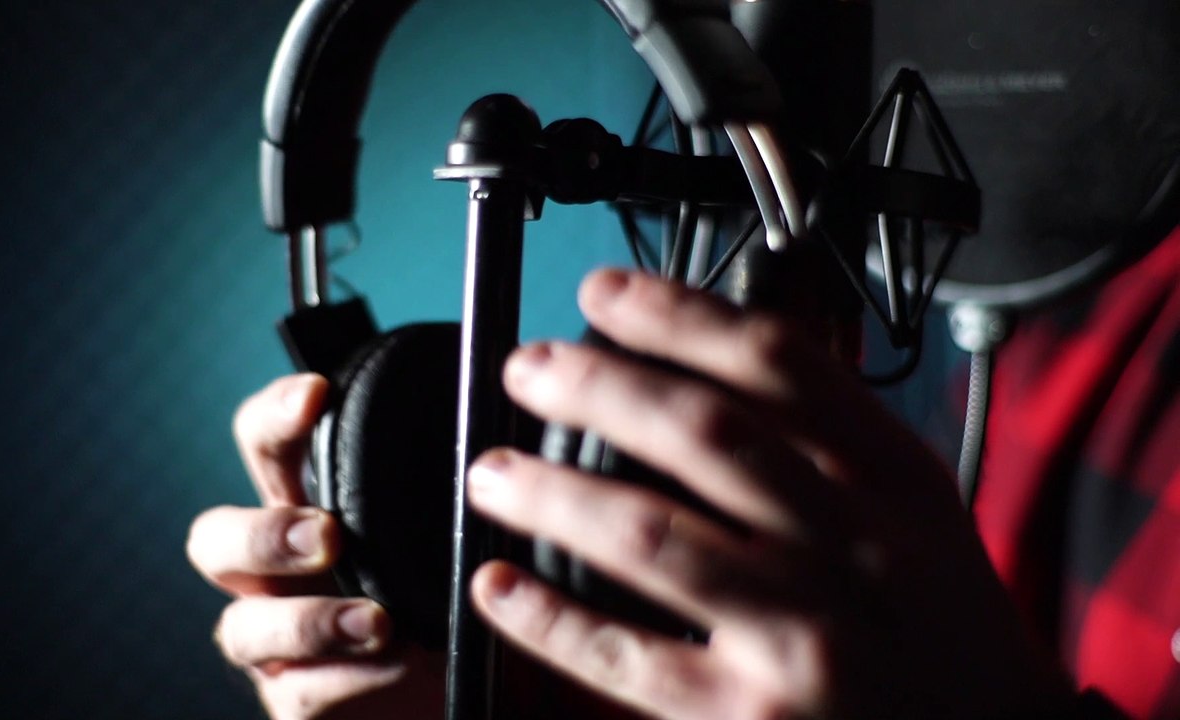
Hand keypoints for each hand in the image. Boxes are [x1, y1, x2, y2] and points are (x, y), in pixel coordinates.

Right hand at [186, 375, 444, 719]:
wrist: (478, 682)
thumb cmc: (460, 590)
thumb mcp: (457, 530)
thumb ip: (449, 487)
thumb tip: (490, 434)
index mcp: (308, 507)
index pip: (264, 446)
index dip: (275, 416)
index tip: (316, 394)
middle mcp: (278, 572)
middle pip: (214, 539)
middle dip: (264, 533)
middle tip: (328, 535)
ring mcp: (280, 641)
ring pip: (241, 626)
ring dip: (307, 621)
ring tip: (374, 622)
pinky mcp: (297, 700)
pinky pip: (297, 691)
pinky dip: (346, 677)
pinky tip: (397, 663)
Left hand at [467, 269, 1074, 719]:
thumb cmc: (938, 617)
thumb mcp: (912, 502)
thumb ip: (825, 432)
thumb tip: (693, 358)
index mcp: (891, 476)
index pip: (778, 363)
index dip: (676, 314)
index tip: (602, 294)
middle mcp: (850, 545)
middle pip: (704, 432)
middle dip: (597, 386)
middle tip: (528, 369)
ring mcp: (803, 633)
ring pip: (650, 537)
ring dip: (551, 494)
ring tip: (491, 470)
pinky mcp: (752, 715)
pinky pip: (627, 657)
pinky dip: (548, 618)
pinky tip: (500, 585)